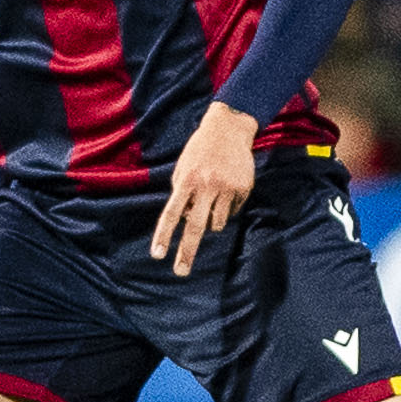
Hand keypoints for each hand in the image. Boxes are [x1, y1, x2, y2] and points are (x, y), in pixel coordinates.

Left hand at [149, 102, 259, 277]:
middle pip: (194, 226)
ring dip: (211, 219)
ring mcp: (226, 188)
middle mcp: (206, 186)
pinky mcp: (243, 189)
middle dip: (186, 252)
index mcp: (186, 181)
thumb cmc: (200, 151)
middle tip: (180, 272)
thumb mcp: (183, 167)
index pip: (171, 213)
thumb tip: (185, 221)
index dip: (164, 235)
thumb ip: (182, 193)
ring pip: (216, 223)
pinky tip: (226, 188)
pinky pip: (232, 211)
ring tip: (212, 196)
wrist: (229, 129)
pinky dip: (226, 207)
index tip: (158, 255)